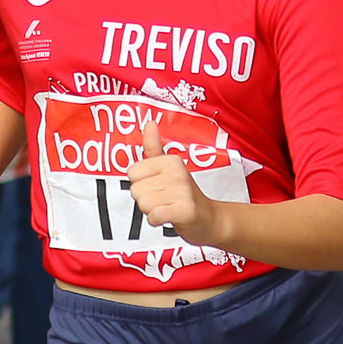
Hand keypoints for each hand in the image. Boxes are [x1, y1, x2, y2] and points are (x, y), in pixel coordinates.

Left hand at [125, 119, 213, 246]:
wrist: (209, 218)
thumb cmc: (184, 195)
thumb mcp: (169, 168)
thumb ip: (154, 147)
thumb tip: (149, 123)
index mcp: (171, 160)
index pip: (132, 173)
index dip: (141, 184)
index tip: (158, 187)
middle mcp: (177, 173)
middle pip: (135, 190)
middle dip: (146, 200)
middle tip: (164, 200)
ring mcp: (182, 191)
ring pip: (143, 204)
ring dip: (152, 211)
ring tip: (168, 207)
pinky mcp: (185, 210)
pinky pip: (154, 216)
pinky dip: (157, 221)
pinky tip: (169, 218)